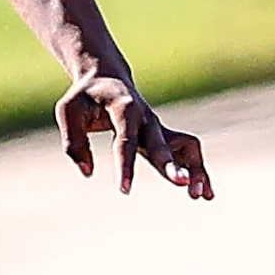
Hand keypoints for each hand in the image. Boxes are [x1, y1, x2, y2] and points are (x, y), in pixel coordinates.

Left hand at [56, 74, 212, 199]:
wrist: (106, 78)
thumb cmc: (84, 96)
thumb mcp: (68, 111)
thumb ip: (74, 142)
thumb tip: (88, 172)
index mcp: (124, 108)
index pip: (125, 141)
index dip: (125, 166)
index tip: (124, 190)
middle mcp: (146, 118)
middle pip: (162, 143)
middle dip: (170, 164)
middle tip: (180, 183)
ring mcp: (158, 127)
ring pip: (186, 146)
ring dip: (194, 169)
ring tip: (200, 196)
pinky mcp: (163, 136)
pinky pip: (186, 152)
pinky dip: (197, 170)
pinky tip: (206, 194)